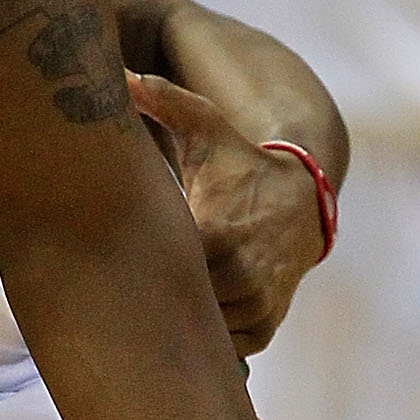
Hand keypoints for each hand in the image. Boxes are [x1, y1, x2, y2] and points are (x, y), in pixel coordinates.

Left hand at [131, 71, 325, 354]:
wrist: (302, 199)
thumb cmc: (241, 164)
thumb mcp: (207, 129)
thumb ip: (165, 101)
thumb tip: (122, 74)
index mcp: (215, 237)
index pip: (158, 273)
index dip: (134, 271)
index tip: (117, 262)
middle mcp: (239, 279)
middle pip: (173, 306)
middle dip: (152, 295)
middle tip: (128, 284)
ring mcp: (254, 308)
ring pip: (197, 330)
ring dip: (180, 315)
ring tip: (162, 292)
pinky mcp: (264, 329)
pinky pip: (222, 345)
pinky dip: (208, 332)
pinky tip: (195, 305)